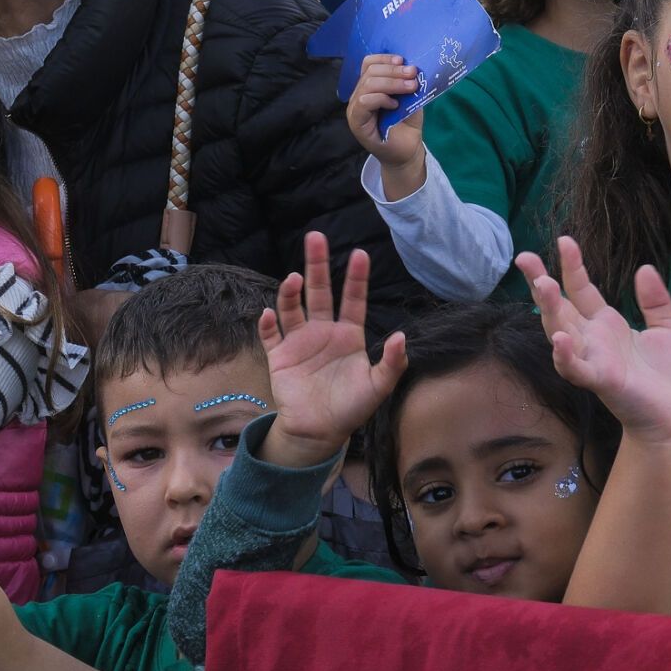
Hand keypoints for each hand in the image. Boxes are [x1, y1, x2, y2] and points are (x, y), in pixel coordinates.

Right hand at [258, 231, 407, 468]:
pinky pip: (271, 335)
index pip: (353, 299)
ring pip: (293, 308)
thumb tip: (402, 337)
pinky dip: (268, 324)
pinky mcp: (279, 357)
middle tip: (315, 237)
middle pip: (320, 291)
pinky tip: (269, 314)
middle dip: (317, 265)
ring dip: (290, 292)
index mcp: (349, 335)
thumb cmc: (351, 409)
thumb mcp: (378, 387)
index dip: (356, 278)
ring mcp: (300, 342)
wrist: (319, 433)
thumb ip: (392, 363)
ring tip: (292, 279)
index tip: (359, 254)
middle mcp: (323, 332)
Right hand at [347, 54, 426, 196]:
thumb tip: (411, 66)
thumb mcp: (410, 97)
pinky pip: (364, 102)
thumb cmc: (406, 124)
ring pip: (368, 84)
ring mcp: (355, 108)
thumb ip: (406, 82)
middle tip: (413, 74)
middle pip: (370, 71)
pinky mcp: (356, 122)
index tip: (404, 60)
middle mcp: (358, 95)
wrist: (407, 151)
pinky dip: (381, 98)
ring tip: (411, 87)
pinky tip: (395, 104)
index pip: (369, 64)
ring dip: (392, 83)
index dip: (385, 58)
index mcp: (369, 86)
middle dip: (394, 70)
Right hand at [515, 237, 670, 444]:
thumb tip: (644, 268)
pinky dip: (565, 355)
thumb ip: (655, 300)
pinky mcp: (600, 381)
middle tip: (525, 258)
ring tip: (543, 286)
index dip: (572, 266)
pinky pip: (576, 368)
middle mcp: (592, 339)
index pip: (581, 289)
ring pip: (560, 331)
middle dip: (540, 282)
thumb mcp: (667, 328)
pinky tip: (560, 340)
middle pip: (559, 306)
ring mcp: (592, 359)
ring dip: (549, 310)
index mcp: (606, 324)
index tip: (564, 240)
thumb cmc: (667, 375)